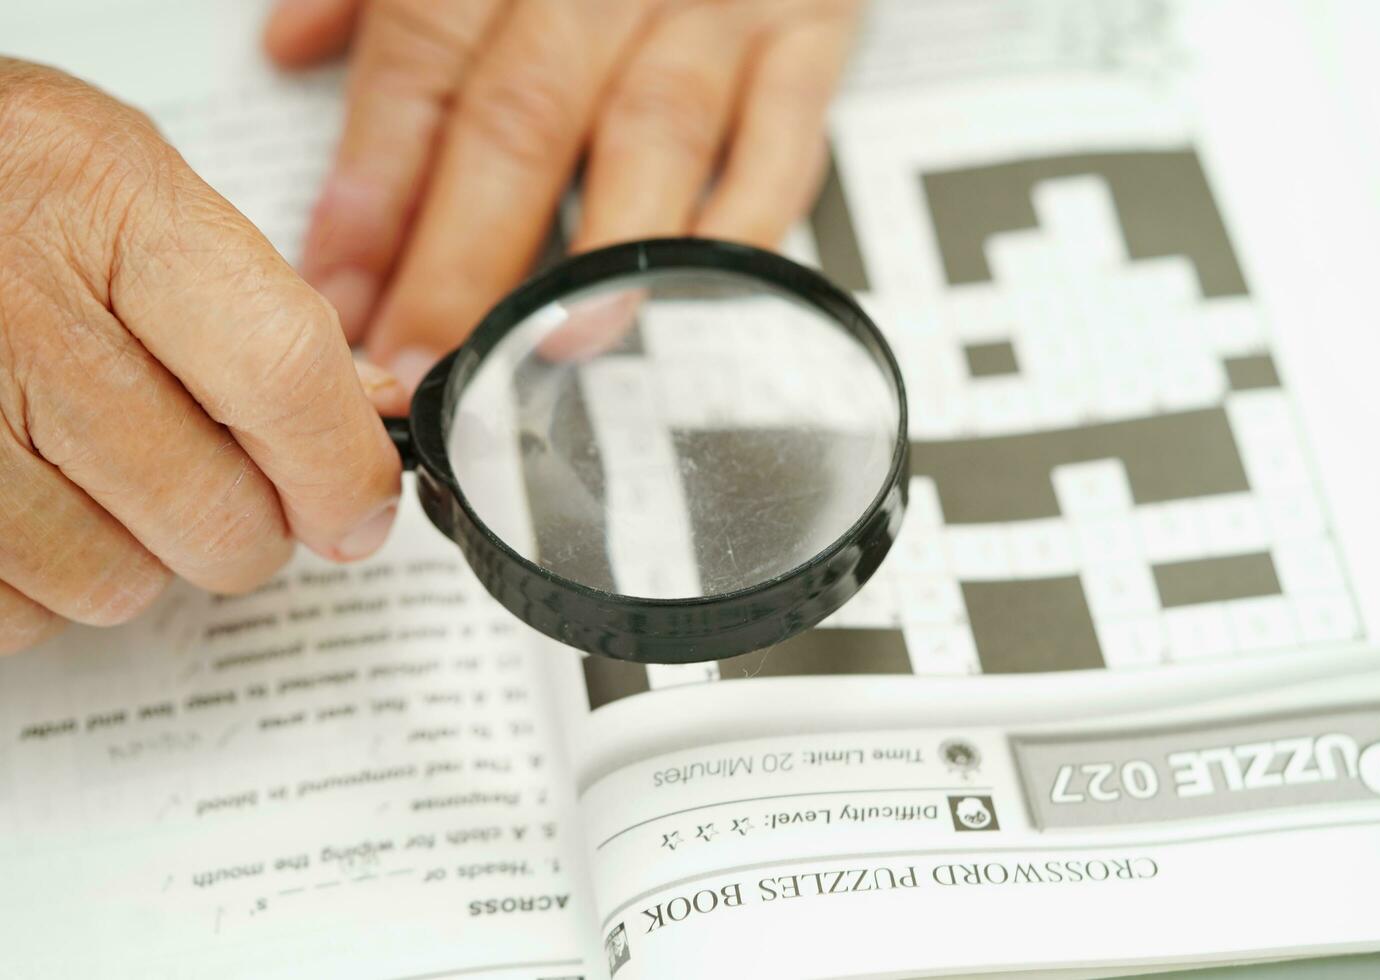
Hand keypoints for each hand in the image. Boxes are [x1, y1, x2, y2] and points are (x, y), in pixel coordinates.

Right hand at [0, 60, 403, 654]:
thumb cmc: (0, 184)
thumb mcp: (130, 186)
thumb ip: (256, 302)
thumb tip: (369, 415)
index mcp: (110, 211)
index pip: (281, 375)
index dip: (341, 468)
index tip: (357, 510)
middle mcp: (20, 313)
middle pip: (213, 510)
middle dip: (247, 528)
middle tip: (222, 487)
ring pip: (116, 582)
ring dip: (136, 556)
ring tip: (97, 473)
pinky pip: (21, 614)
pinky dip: (42, 587)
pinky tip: (30, 502)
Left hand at [264, 0, 862, 386]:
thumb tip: (290, 49)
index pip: (421, 66)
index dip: (375, 189)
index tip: (341, 292)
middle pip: (522, 118)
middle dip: (464, 256)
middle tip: (425, 360)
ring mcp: (714, 4)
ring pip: (649, 134)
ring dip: (599, 252)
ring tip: (551, 342)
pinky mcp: (812, 33)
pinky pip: (786, 138)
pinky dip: (744, 222)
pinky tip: (693, 290)